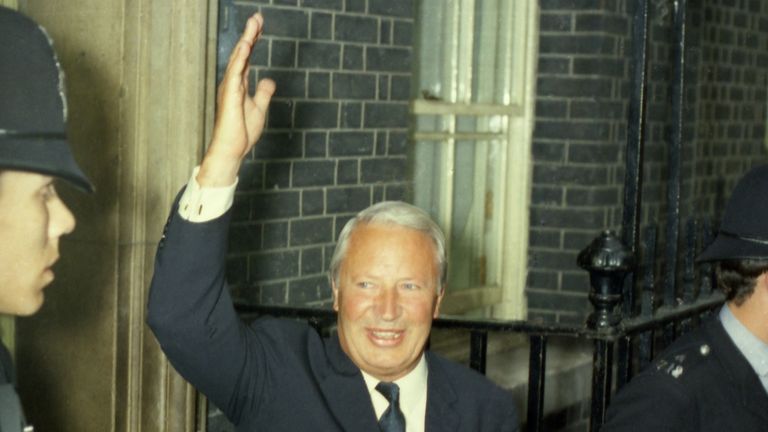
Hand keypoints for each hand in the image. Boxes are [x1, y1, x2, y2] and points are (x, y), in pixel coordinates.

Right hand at [198, 13, 275, 186]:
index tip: (259, 25)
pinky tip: (245, 45)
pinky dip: (240, 58)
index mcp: (240, 84)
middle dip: (250, 34)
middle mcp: (233, 82)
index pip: (248, 57)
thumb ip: (263, 93)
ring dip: (246, 41)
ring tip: (254, 24)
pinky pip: (235, 73)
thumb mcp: (259, 108)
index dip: (253, 40)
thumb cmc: (241, 132)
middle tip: (258, 17)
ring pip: (238, 59)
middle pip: (243, 53)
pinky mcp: (229, 95)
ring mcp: (230, 87)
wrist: (232, 149)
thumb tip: (269, 80)